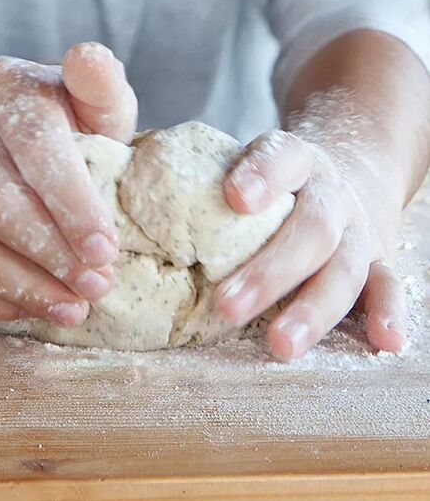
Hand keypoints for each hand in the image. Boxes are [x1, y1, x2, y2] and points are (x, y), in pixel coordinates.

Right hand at [0, 42, 137, 325]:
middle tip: (95, 288)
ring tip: (68, 308)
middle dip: (48, 254)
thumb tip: (90, 58)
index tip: (105, 252)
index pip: (34, 145)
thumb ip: (100, 85)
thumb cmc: (54, 123)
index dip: (71, 204)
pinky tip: (24, 310)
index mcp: (2, 85)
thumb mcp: (87, 100)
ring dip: (18, 286)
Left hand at [215, 129, 406, 359]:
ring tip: (280, 344)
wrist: (345, 170)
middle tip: (225, 305)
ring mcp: (358, 229)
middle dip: (269, 270)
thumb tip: (111, 178)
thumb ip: (194, 167)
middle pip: (310, 228)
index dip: (262, 174)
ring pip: (344, 267)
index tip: (234, 197)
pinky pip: (388, 285)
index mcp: (295, 158)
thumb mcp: (243, 156)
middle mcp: (331, 193)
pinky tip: (383, 345)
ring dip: (313, 308)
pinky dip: (389, 313)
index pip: (282, 156)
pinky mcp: (378, 260)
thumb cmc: (269, 175)